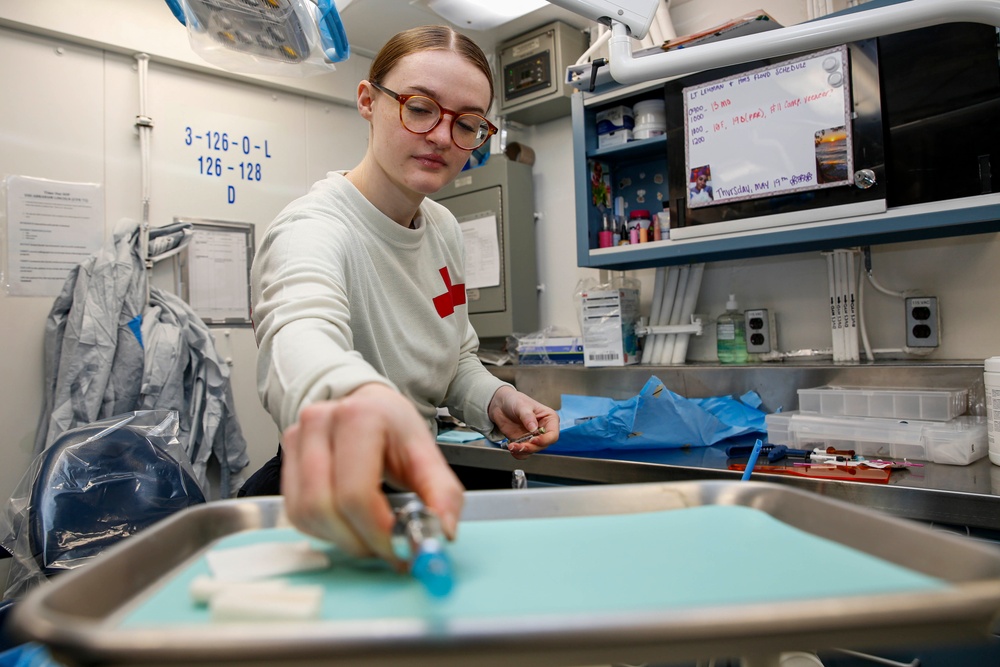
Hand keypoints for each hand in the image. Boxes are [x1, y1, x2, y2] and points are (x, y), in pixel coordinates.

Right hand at [280, 383, 463, 563]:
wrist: (367, 406)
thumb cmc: (394, 430)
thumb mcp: (427, 455)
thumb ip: (442, 495)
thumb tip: (443, 534)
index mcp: (360, 417)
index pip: (356, 493)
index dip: (378, 533)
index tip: (402, 551)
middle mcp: (321, 422)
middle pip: (325, 506)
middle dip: (359, 542)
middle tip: (388, 551)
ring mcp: (297, 438)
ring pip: (306, 514)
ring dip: (341, 539)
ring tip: (371, 537)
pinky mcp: (285, 458)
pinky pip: (296, 513)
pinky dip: (325, 530)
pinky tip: (349, 523)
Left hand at [487, 385, 559, 460]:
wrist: (501, 405)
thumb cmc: (515, 400)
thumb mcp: (522, 405)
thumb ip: (528, 417)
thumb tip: (534, 428)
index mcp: (549, 419)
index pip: (553, 435)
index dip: (545, 440)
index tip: (534, 440)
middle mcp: (543, 430)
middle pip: (543, 445)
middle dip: (531, 447)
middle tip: (520, 445)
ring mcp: (533, 437)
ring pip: (533, 450)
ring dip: (523, 451)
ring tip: (512, 446)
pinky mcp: (524, 442)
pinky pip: (523, 453)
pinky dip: (517, 453)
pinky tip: (511, 447)